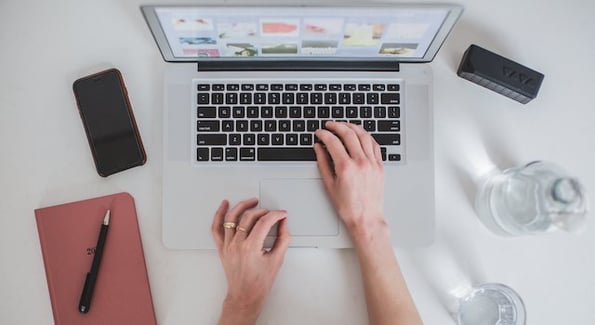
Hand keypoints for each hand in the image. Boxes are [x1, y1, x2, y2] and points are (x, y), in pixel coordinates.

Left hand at [211, 198, 290, 324]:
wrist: (245, 295)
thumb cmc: (259, 283)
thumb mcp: (277, 260)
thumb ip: (283, 239)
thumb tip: (284, 224)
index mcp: (251, 248)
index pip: (264, 222)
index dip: (275, 215)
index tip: (281, 214)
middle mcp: (237, 244)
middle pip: (249, 217)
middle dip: (263, 211)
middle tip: (272, 213)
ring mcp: (228, 245)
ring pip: (232, 218)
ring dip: (242, 206)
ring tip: (252, 202)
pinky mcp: (222, 247)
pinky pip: (216, 228)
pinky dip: (219, 214)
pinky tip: (224, 205)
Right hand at [314, 122, 385, 236]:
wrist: (366, 218)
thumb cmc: (348, 207)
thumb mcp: (329, 185)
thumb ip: (323, 163)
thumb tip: (318, 148)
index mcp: (346, 167)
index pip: (333, 142)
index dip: (324, 134)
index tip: (319, 132)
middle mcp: (361, 162)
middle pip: (349, 134)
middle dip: (337, 126)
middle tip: (329, 125)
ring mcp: (372, 163)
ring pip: (364, 135)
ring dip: (352, 127)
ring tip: (344, 126)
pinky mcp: (380, 166)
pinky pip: (374, 145)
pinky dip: (366, 137)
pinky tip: (360, 135)